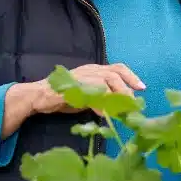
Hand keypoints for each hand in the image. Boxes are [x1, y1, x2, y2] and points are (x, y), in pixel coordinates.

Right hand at [1, 63, 145, 137]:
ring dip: (116, 96)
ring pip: (106, 81)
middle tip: (132, 104)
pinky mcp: (73, 87)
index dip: (131, 77)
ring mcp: (81, 77)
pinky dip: (99, 103)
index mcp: (94, 70)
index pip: (117, 68)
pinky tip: (103, 113)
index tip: (142, 88)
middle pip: (115, 74)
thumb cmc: (63, 97)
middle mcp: (89, 70)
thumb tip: (118, 108)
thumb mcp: (87, 95)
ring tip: (121, 110)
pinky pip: (90, 93)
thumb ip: (102, 98)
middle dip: (126, 89)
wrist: (39, 97)